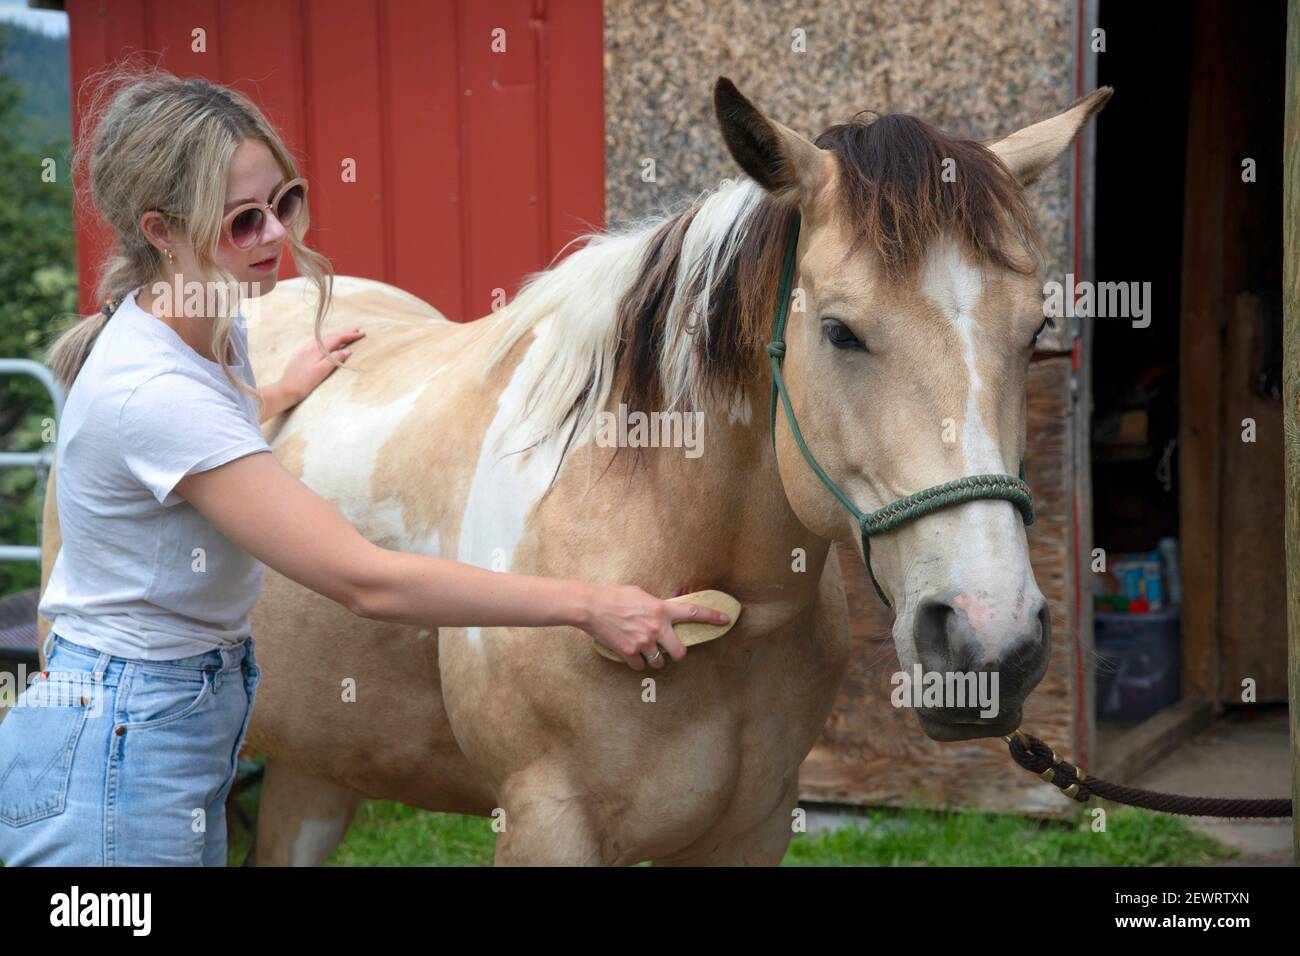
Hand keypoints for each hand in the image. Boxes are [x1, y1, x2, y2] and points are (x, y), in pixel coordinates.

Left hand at [279, 328, 366, 404]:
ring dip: (335, 336)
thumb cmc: (305, 383)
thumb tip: (347, 350)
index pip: (337, 338)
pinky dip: (326, 341)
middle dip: (344, 333)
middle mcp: (310, 346)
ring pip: (323, 339)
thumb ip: (335, 359)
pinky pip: (316, 343)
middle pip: (330, 336)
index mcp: (318, 349)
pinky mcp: (299, 355)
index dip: (350, 335)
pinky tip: (326, 344)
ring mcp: (304, 350)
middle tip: (357, 331)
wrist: (286, 389)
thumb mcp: (322, 372)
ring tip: (345, 335)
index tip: (362, 333)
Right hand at [581, 584, 730, 670]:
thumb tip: (662, 612)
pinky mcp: (628, 653)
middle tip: (671, 651)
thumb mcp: (642, 594)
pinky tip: (631, 653)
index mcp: (661, 610)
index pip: (693, 613)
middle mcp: (656, 628)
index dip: (712, 617)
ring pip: (659, 662)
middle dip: (677, 654)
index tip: (725, 620)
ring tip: (645, 650)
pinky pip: (640, 666)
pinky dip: (637, 662)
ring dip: (654, 659)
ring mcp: (643, 642)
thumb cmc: (615, 596)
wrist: (592, 606)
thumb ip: (656, 605)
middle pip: (679, 652)